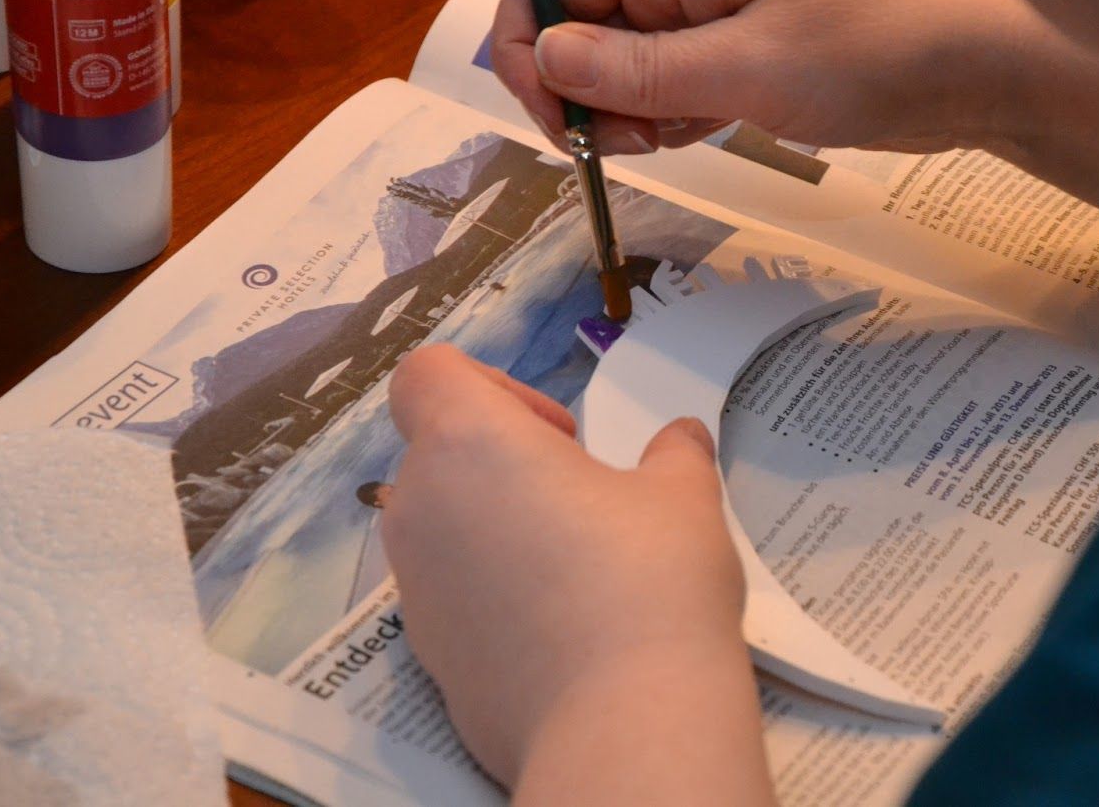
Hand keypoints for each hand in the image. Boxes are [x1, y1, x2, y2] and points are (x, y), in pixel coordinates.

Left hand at [383, 346, 768, 800]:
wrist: (623, 724)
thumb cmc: (647, 580)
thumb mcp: (682, 496)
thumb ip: (674, 454)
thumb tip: (680, 437)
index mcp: (468, 443)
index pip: (426, 373)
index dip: (491, 385)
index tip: (557, 433)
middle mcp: (420, 508)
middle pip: (436, 452)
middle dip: (502, 462)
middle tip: (579, 496)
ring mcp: (416, 588)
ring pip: (441, 528)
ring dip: (494, 528)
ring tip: (575, 565)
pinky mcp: (428, 656)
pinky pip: (451, 597)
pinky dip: (491, 594)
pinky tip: (562, 627)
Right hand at [490, 0, 1069, 155]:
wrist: (975, 67)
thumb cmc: (875, 47)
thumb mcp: (749, 68)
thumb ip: (641, 69)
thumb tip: (545, 58)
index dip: (528, 41)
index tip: (554, 116)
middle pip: (576, 20)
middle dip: (580, 88)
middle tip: (627, 140)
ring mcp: (707, 11)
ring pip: (616, 61)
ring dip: (624, 110)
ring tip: (680, 135)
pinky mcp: (733, 51)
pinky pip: (664, 83)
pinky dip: (666, 116)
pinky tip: (708, 132)